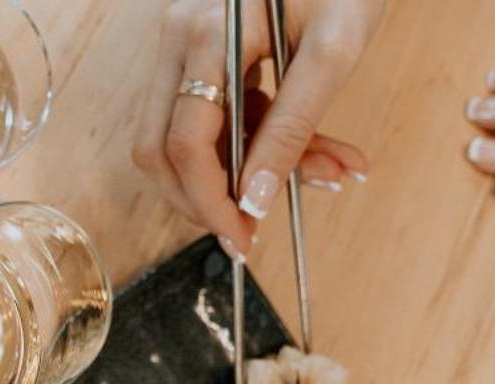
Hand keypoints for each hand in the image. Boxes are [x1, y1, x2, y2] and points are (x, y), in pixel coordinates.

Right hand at [134, 0, 381, 250]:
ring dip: (242, 171)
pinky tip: (311, 146)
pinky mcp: (199, 48)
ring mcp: (183, 41)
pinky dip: (254, 142)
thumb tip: (256, 199)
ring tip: (321, 172)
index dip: (210, 201)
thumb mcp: (332, 52)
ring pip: (185, 136)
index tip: (243, 238)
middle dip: (206, 198)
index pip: (185, 143)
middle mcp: (179, 37)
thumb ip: (292, 127)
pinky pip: (209, 113)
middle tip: (252, 227)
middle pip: (161, 148)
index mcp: (206, 33)